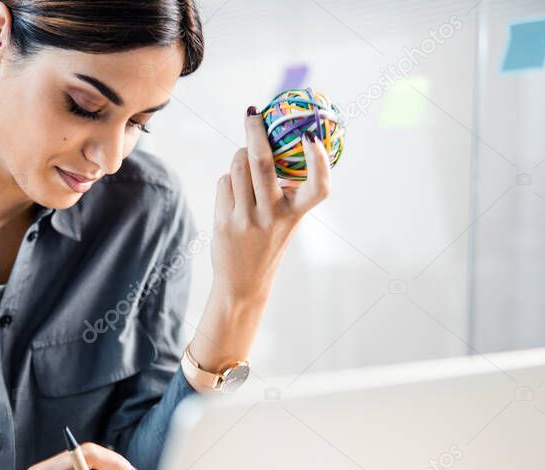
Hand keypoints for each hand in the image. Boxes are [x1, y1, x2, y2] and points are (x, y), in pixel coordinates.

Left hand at [210, 107, 331, 304]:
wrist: (244, 282)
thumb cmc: (268, 240)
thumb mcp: (285, 217)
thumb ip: (284, 188)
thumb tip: (269, 142)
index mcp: (297, 213)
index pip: (319, 187)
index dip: (318, 160)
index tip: (311, 136)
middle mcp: (274, 216)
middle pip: (261, 163)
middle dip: (255, 131)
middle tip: (253, 113)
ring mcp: (247, 219)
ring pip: (238, 167)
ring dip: (239, 156)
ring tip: (243, 162)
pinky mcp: (225, 222)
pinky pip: (225, 182)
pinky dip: (228, 180)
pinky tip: (233, 195)